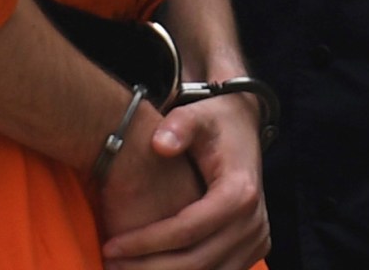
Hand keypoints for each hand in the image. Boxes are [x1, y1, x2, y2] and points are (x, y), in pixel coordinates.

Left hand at [101, 94, 267, 269]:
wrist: (244, 128)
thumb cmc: (214, 123)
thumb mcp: (197, 114)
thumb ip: (179, 124)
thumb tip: (160, 144)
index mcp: (239, 191)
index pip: (188, 230)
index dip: (146, 242)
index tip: (111, 246)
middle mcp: (253, 222)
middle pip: (197, 262)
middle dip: (150, 267)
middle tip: (112, 265)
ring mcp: (257, 240)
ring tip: (127, 269)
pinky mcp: (252, 250)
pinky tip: (150, 268)